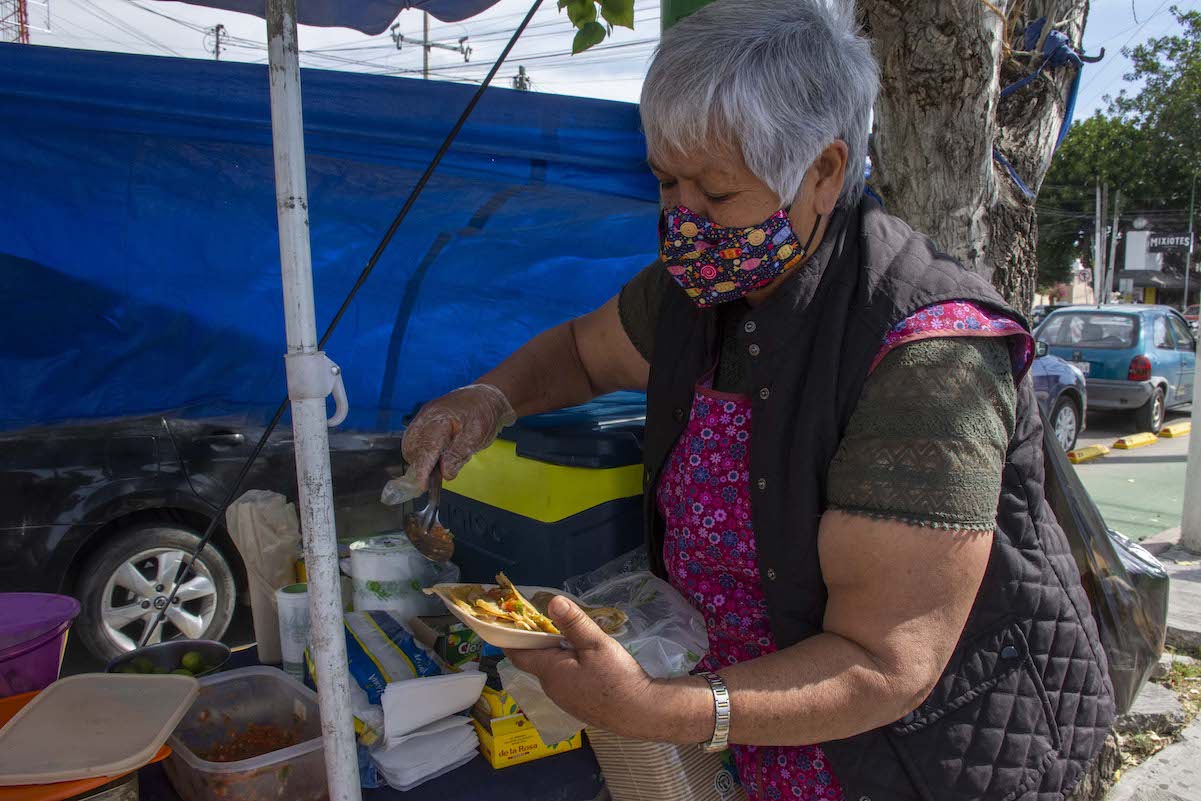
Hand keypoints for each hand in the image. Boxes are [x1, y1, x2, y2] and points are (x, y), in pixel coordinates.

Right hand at [399, 384, 515, 492]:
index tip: (420, 486)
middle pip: (413, 448)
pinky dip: (421, 454)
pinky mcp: (424, 423)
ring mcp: (423, 419)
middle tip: (430, 481)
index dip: (422, 469)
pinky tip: (434, 459)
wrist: (485, 396)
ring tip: (434, 469)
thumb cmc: (484, 414)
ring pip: (411, 446)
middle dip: (419, 466)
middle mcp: (427, 417)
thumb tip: (445, 473)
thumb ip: (459, 453)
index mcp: (441, 419)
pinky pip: (415, 441)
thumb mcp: (477, 436)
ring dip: (419, 461)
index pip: (426, 448)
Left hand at [506, 596, 655, 737]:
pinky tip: (584, 659)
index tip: (508, 620)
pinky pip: (565, 681)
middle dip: (537, 641)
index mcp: (549, 671)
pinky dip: (567, 666)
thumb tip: (552, 601)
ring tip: (567, 635)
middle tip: (548, 619)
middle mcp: (551, 688)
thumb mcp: (596, 644)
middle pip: (535, 661)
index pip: (518, 654)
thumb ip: (574, 623)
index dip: (510, 637)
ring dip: (554, 654)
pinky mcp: (578, 705)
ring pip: (552, 671)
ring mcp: (565, 699)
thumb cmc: (617, 677)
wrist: (641, 713)